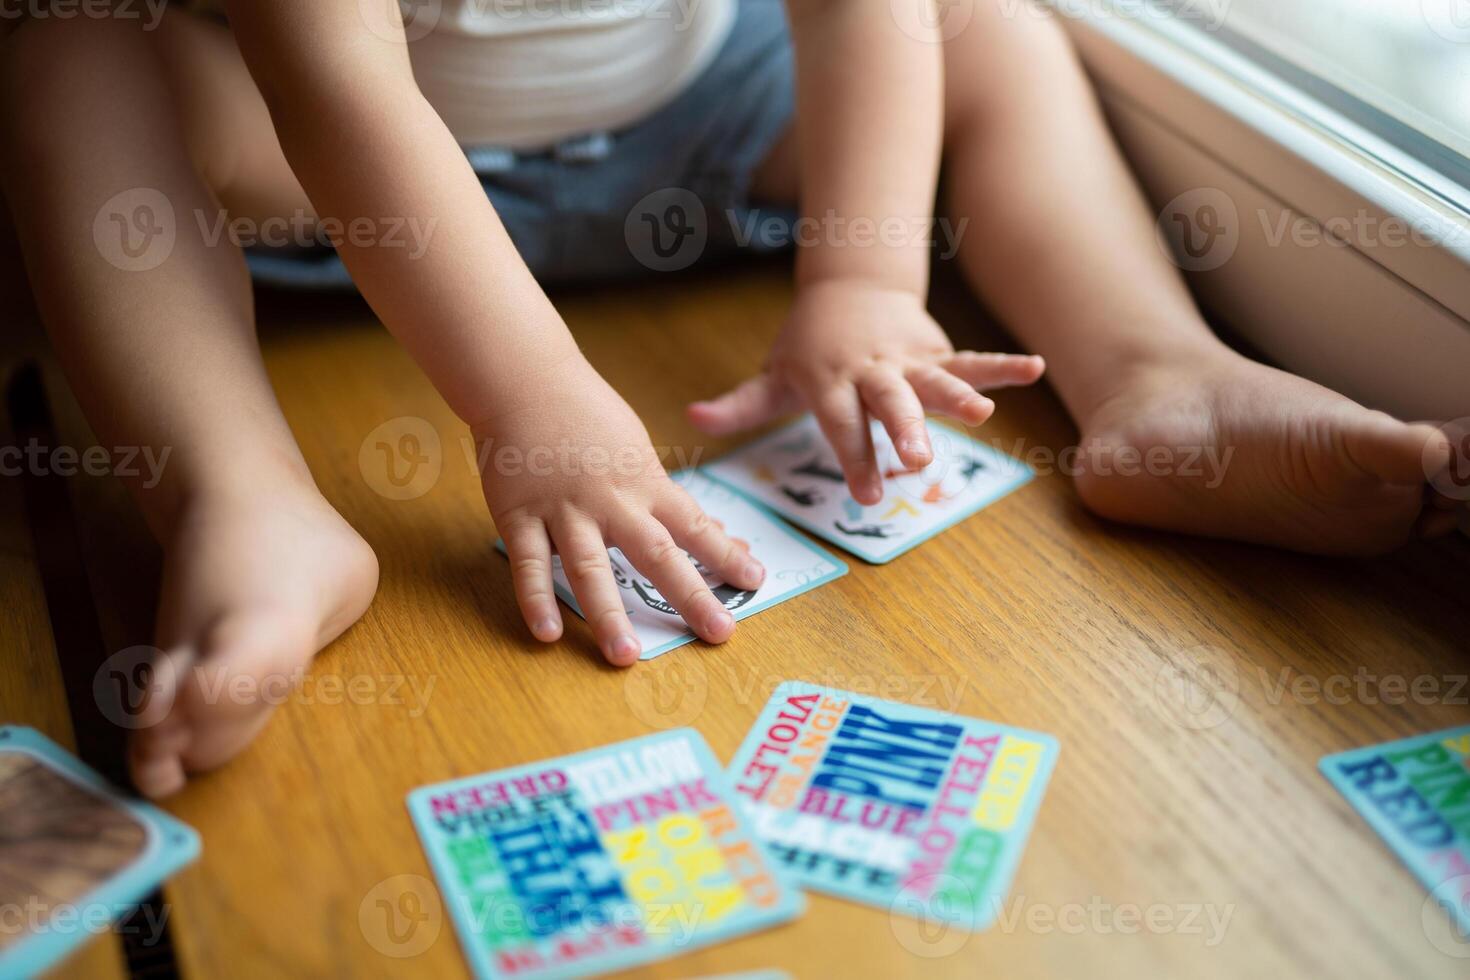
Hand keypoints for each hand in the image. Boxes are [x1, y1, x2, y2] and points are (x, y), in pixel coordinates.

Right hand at [475, 357, 764, 664]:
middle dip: (691, 596)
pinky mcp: (519, 515)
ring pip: (589, 567)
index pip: (694, 525)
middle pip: (656, 554)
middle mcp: (610, 500)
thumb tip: (715, 538)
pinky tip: (547, 635)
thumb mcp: (637, 451)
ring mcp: (563, 509)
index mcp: (644, 482)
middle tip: (719, 634)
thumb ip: (668, 500)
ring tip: (624, 655)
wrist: (524, 379)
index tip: (755, 582)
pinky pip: (528, 564)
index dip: (725, 555)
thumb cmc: (587, 415)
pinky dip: (536, 600)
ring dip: (607, 614)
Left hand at [688, 279, 1045, 502]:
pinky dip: (1003, 365)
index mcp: (829, 381)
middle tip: (920, 462)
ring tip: (984, 416)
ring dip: (959, 397)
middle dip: (904, 432)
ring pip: (935, 380)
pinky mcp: (936, 352)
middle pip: (889, 403)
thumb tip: (691, 419)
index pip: (841, 424)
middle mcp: (871, 371)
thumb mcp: (774, 372)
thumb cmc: (808, 345)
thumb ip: (740, 403)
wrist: (851, 287)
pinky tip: (1036, 368)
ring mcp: (907, 360)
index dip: (854, 457)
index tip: (867, 495)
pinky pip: (973, 360)